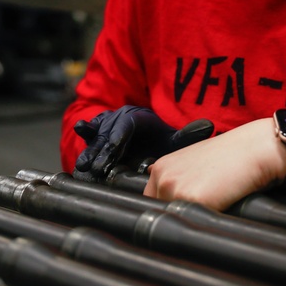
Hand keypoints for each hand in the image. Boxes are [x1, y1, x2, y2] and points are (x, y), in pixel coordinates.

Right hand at [73, 106, 212, 180]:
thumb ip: (188, 134)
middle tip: (97, 168)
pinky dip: (82, 143)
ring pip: (95, 138)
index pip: (124, 127)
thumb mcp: (171, 136)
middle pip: (107, 134)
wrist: (142, 131)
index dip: (117, 140)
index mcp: (135, 117)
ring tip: (83, 167)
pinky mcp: (96, 136)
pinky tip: (76, 153)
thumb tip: (209, 126)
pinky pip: (88, 138)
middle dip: (101, 151)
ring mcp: (104, 127)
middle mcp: (117, 119)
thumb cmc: (157, 137)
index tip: (114, 154)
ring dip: (88, 152)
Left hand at [143, 118, 285, 210]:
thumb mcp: (194, 162)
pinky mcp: (191, 200)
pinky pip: (191, 223)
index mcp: (161, 167)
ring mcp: (173, 188)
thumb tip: (163, 199)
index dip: (166, 208)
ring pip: (173, 220)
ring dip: (188, 222)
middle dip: (176, 216)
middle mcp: (162, 176)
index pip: (150, 200)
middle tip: (198, 211)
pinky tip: (217, 210)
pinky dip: (202, 223)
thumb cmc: (230, 156)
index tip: (181, 211)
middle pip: (159, 213)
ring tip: (209, 210)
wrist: (254, 148)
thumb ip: (177, 178)